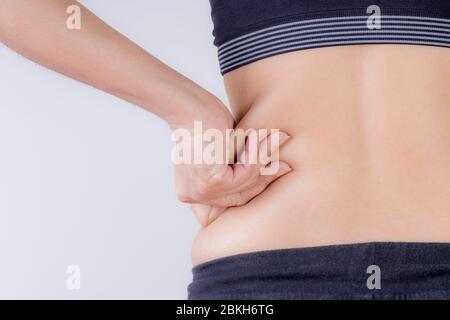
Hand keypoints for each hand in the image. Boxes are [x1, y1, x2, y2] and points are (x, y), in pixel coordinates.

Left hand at [170, 94, 291, 226]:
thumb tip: (281, 168)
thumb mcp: (228, 149)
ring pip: (246, 183)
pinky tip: (254, 136)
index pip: (232, 197)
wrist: (189, 106)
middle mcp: (193, 196)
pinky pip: (246, 173)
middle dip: (267, 175)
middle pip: (241, 195)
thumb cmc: (204, 121)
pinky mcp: (212, 182)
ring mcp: (201, 192)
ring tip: (272, 136)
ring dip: (262, 156)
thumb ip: (246, 164)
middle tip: (286, 161)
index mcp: (192, 191)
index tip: (278, 167)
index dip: (258, 184)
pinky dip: (255, 153)